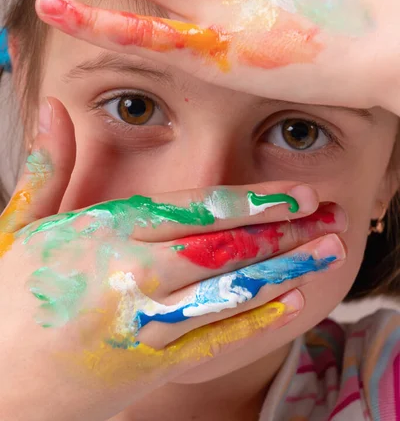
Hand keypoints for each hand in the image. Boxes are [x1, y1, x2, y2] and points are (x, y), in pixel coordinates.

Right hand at [0, 101, 345, 420]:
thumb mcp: (20, 227)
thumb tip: (55, 106)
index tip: (295, 193)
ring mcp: (147, 327)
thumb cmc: (9, 301)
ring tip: (328, 251)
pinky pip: (217, 343)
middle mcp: (133, 278)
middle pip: (225, 249)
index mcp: (103, 236)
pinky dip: (260, 321)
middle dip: (283, 231)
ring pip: (232, 293)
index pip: (193, 211)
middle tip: (330, 216)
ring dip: (287, 271)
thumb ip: (49, 166)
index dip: (251, 202)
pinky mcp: (153, 368)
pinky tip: (296, 302)